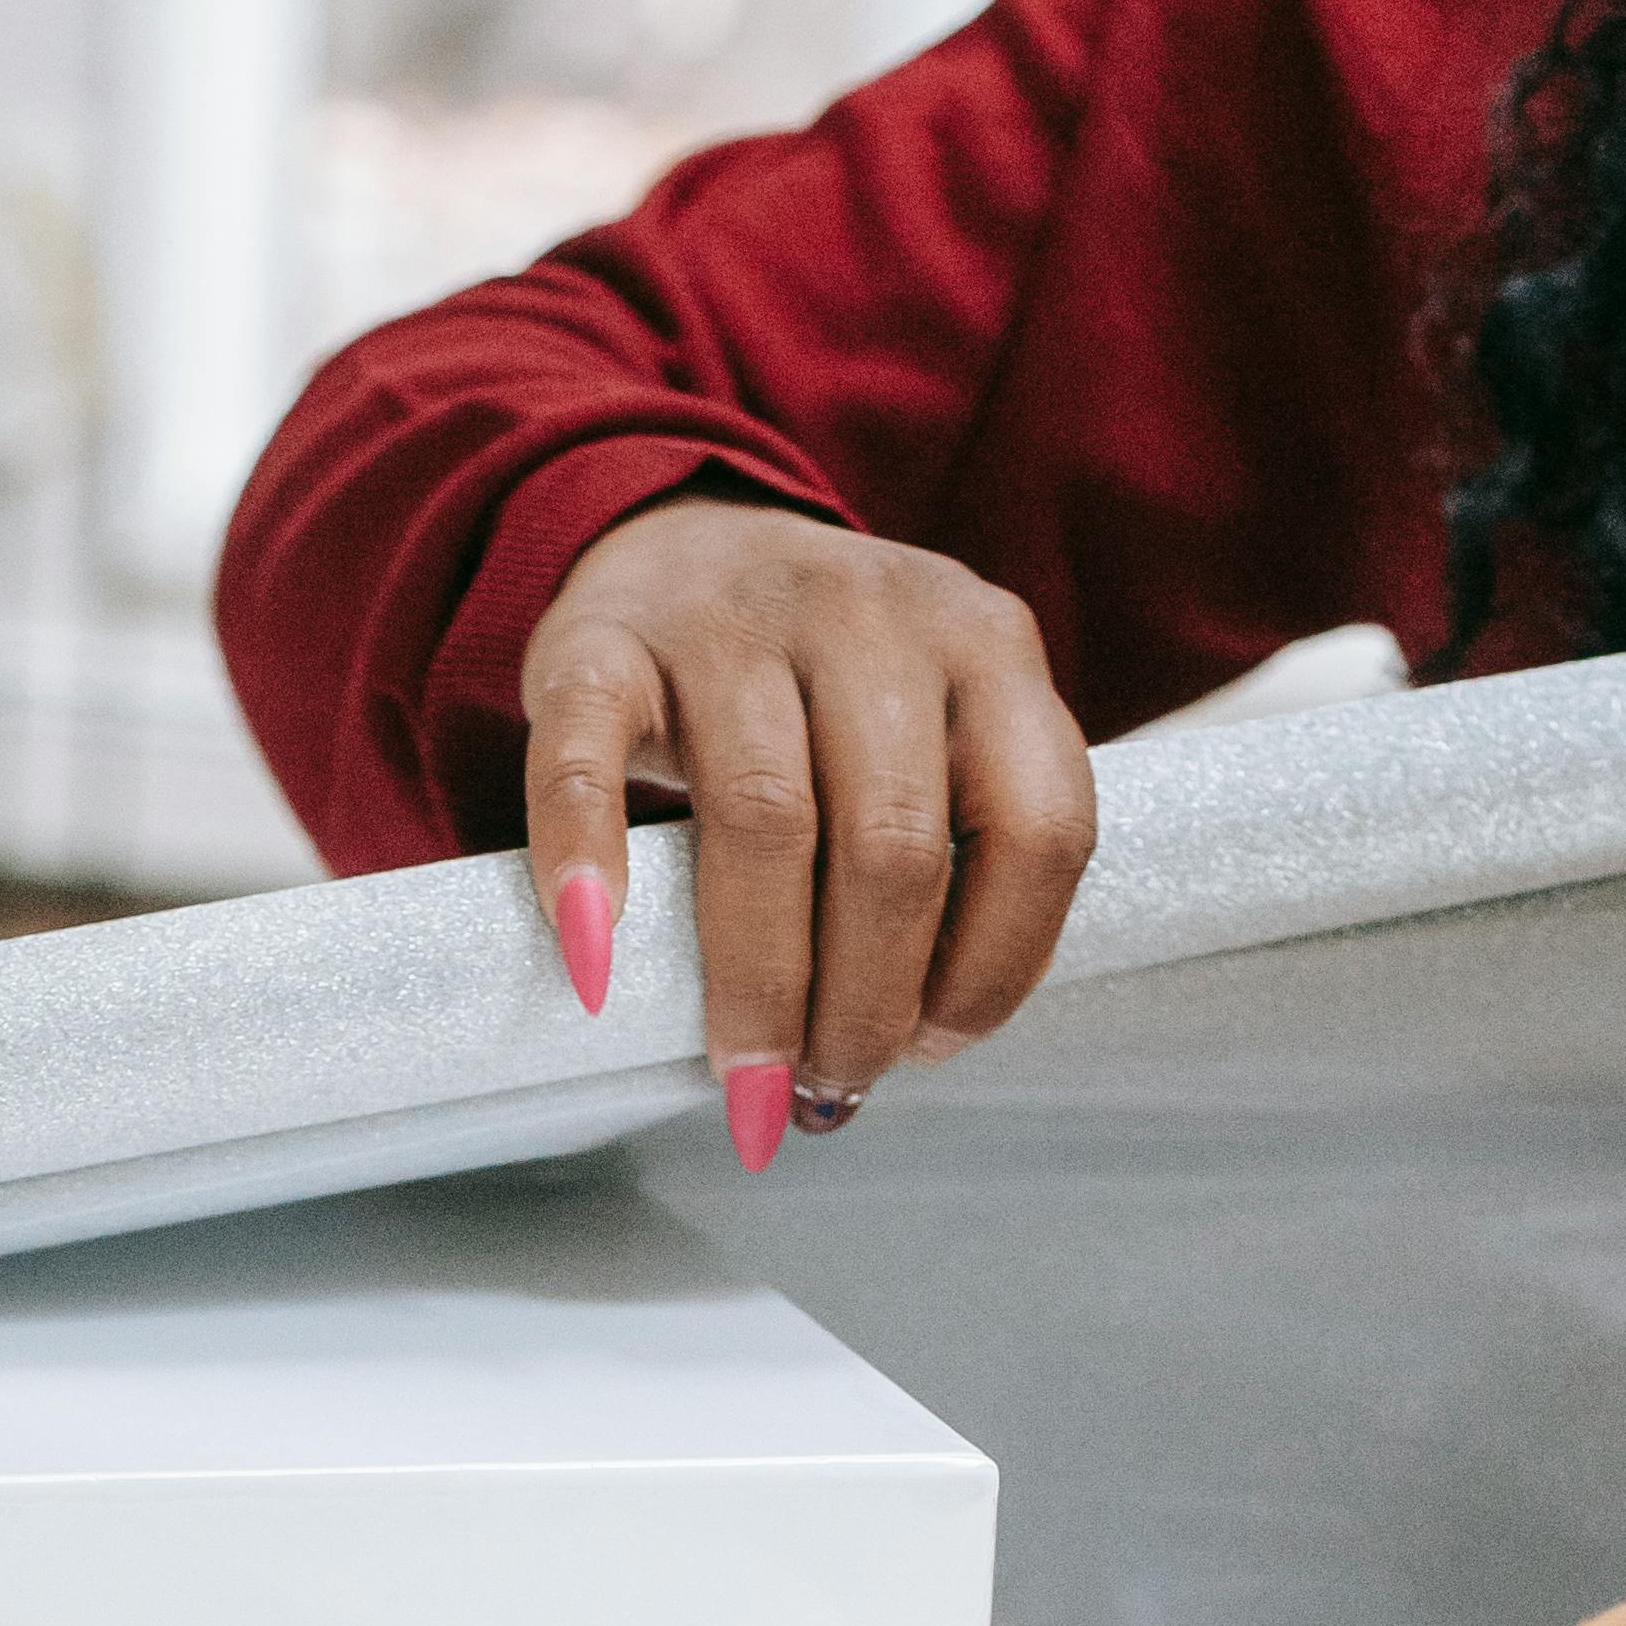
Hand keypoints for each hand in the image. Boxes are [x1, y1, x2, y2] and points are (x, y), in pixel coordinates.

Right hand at [521, 497, 1096, 1151]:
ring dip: (758, 979)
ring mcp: (732, 618)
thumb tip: (914, 1046)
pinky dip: (588, 863)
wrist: (682, 541)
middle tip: (830, 1084)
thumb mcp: (937, 728)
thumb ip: (957, 845)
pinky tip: (597, 961)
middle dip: (866, 1001)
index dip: (997, 965)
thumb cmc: (822, 688)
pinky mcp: (603, 640)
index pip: (1037, 826)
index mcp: (988, 646)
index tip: (934, 1045)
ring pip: (764, 819)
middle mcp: (871, 614)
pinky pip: (589, 758)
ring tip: (747, 1073)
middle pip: (894, 844)